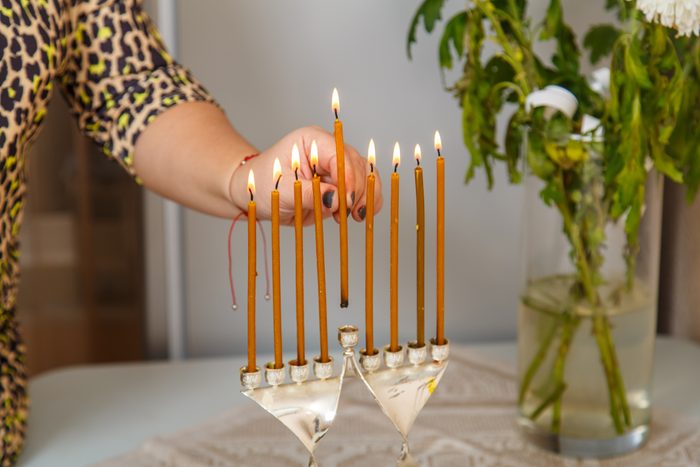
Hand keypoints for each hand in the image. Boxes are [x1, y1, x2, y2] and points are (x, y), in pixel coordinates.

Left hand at [229, 126, 382, 224]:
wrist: (257, 193)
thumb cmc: (264, 184)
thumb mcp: (283, 191)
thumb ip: (310, 194)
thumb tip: (337, 200)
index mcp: (313, 140)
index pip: (339, 155)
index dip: (347, 178)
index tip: (345, 201)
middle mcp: (329, 149)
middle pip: (357, 165)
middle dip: (356, 190)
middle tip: (348, 212)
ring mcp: (337, 165)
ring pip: (366, 176)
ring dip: (365, 197)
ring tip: (356, 216)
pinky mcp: (341, 182)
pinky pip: (363, 189)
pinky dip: (367, 201)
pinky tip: (361, 214)